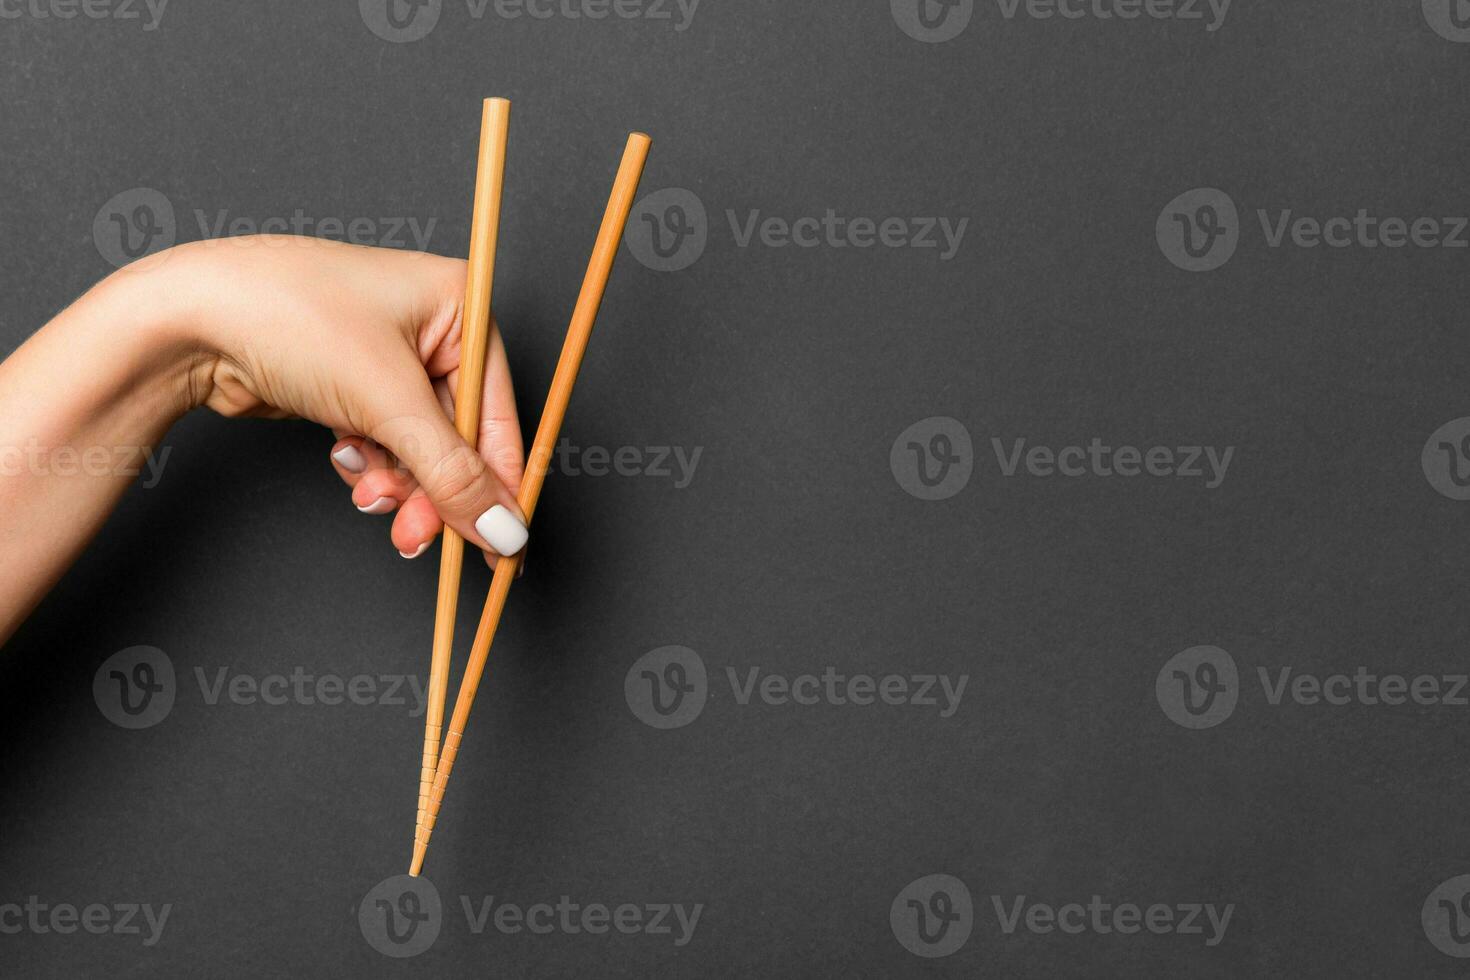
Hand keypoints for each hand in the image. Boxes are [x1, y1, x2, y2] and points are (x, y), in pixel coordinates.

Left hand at [161, 235, 528, 560]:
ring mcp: (391, 357)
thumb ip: (454, 474)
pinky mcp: (354, 385)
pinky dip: (368, 464)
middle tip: (415, 535)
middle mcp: (433, 327)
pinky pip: (385, 444)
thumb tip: (505, 528)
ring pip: (420, 448)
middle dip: (433, 491)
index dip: (500, 485)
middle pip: (459, 438)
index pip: (499, 414)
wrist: (188, 319)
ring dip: (396, 484)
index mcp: (461, 305)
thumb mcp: (388, 401)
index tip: (502, 546)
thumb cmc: (290, 319)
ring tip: (367, 495)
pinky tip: (342, 457)